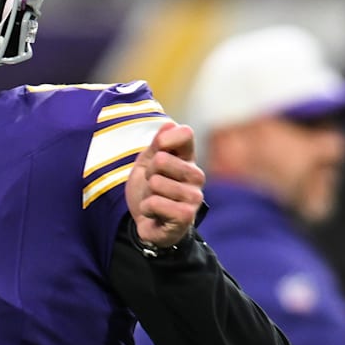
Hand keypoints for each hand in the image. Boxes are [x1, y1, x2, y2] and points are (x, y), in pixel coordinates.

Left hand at [125, 122, 205, 247]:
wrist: (147, 220)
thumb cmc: (150, 188)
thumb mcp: (147, 161)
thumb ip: (159, 143)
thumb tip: (169, 124)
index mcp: (189, 159)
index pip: (185, 135)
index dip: (162, 141)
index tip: (156, 153)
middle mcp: (197, 176)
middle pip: (161, 160)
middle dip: (148, 173)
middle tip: (152, 185)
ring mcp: (194, 197)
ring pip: (156, 183)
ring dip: (147, 193)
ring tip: (154, 199)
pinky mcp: (186, 216)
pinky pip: (155, 203)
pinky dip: (147, 208)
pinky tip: (154, 213)